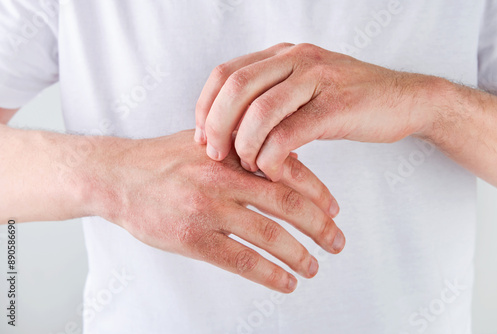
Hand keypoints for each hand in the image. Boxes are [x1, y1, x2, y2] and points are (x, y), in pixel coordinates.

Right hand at [94, 130, 343, 292]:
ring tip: (314, 267)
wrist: (118, 177)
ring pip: (268, 235)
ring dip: (298, 255)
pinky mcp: (191, 238)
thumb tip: (283, 161)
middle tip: (336, 242)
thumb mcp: (205, 141)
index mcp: (231, 152)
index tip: (334, 210)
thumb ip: (242, 149)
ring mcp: (207, 209)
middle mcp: (222, 179)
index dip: (318, 192)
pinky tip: (286, 282)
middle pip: (286, 204)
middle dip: (319, 226)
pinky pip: (240, 260)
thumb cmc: (164, 160)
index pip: (288, 170)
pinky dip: (269, 273)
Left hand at [195, 43, 436, 180]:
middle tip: (214, 155)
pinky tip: (272, 170)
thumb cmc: (349, 101)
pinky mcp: (336, 106)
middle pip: (235, 87)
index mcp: (283, 55)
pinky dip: (272, 157)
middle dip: (215, 126)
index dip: (205, 106)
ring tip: (246, 166)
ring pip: (259, 111)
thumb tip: (230, 130)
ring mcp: (318, 79)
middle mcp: (296, 59)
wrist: (406, 100)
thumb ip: (270, 100)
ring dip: (244, 145)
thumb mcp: (304, 91)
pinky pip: (289, 133)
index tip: (201, 136)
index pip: (226, 73)